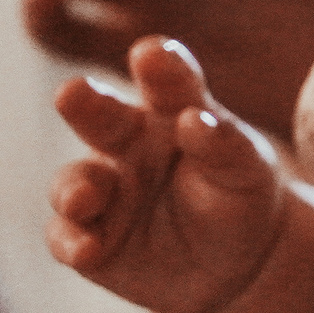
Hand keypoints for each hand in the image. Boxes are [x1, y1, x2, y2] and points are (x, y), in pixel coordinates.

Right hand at [47, 36, 287, 312]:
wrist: (233, 260)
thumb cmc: (239, 195)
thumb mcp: (246, 169)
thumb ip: (225, 143)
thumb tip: (195, 120)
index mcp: (174, 111)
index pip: (168, 82)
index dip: (160, 65)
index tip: (153, 52)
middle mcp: (128, 142)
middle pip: (101, 116)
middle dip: (84, 103)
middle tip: (72, 91)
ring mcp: (103, 188)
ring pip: (75, 180)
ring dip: (76, 187)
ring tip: (85, 200)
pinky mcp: (86, 234)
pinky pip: (67, 235)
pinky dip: (72, 241)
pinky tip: (86, 249)